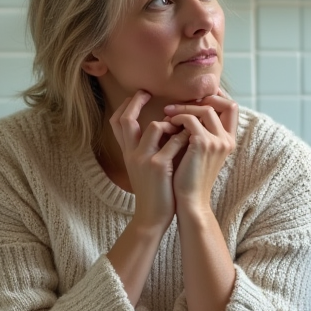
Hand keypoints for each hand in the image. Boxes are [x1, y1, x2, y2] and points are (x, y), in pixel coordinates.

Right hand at [107, 90, 186, 231]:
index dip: (126, 106)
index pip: (117, 123)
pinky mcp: (159, 166)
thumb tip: (165, 126)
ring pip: (154, 126)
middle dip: (137, 102)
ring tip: (182, 126)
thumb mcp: (145, 168)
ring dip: (171, 122)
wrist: (152, 216)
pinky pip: (174, 141)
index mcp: (127, 153)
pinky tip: (193, 139)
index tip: (138, 96)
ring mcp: (144, 159)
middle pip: (126, 119)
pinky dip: (185, 136)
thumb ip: (150, 148)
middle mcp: (131, 154)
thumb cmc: (155, 191)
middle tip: (149, 93)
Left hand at [163, 88, 237, 218]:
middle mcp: (227, 140)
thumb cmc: (188, 179)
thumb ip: (197, 133)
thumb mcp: (197, 153)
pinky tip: (166, 124)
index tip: (196, 95)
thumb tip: (184, 113)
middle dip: (198, 100)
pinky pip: (191, 120)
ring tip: (166, 113)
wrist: (189, 201)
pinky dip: (177, 118)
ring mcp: (218, 141)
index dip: (216, 96)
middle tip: (174, 105)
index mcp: (228, 141)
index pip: (231, 108)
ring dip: (184, 108)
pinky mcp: (204, 144)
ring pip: (205, 109)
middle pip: (222, 103)